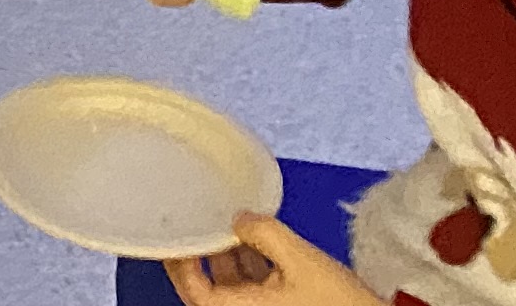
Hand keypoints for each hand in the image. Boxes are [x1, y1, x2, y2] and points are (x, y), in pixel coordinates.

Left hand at [168, 217, 372, 304]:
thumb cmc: (337, 303)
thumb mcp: (298, 258)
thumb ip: (262, 232)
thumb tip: (239, 218)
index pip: (191, 287)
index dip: (180, 257)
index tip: (178, 229)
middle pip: (209, 286)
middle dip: (207, 251)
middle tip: (203, 218)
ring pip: (233, 286)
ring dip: (230, 255)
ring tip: (230, 221)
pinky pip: (254, 289)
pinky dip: (252, 265)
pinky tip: (257, 238)